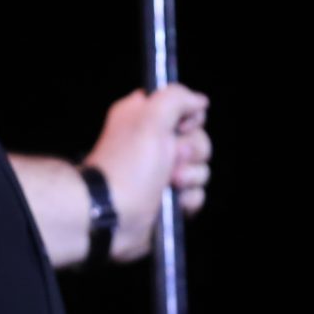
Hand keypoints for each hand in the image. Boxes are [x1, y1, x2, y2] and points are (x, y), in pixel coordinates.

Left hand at [83, 83, 211, 260]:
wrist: (113, 215)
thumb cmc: (128, 165)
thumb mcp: (150, 119)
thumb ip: (176, 98)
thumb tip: (199, 101)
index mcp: (142, 117)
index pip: (182, 107)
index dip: (189, 118)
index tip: (180, 128)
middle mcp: (152, 142)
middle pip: (197, 138)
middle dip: (193, 150)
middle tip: (174, 158)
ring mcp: (160, 172)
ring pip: (199, 167)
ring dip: (192, 176)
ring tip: (172, 183)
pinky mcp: (167, 199)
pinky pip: (196, 193)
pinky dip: (190, 198)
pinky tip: (176, 201)